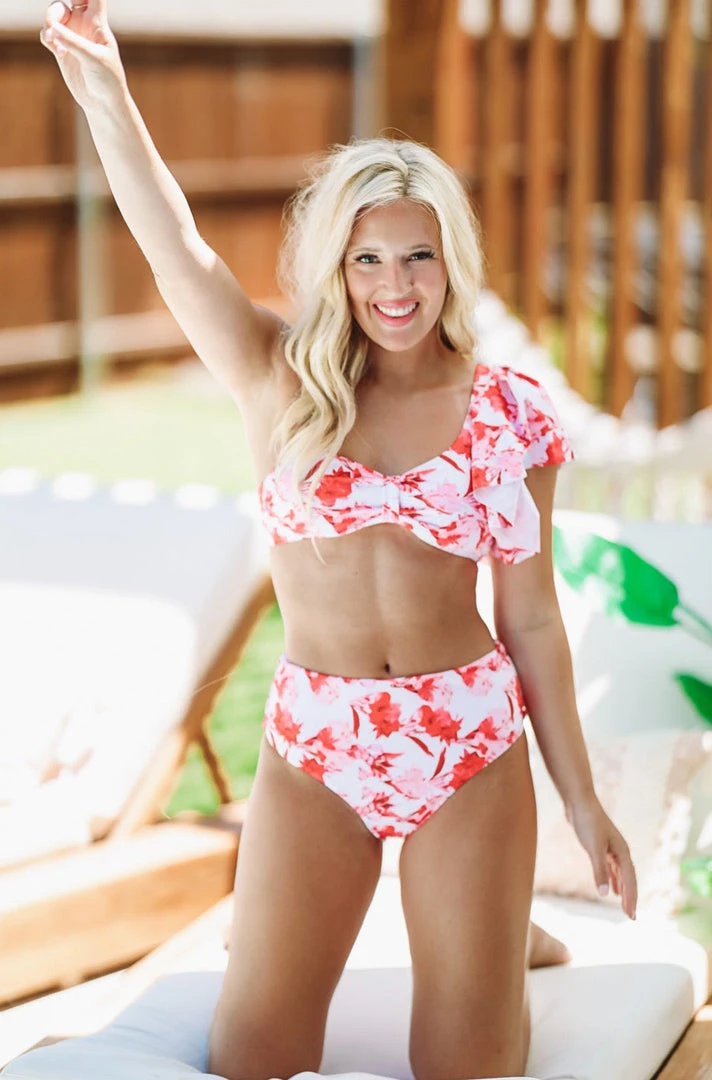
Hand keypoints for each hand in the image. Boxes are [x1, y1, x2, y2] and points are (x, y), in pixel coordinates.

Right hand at [40, 1, 126, 109]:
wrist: (103, 103)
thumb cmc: (107, 79)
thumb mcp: (93, 58)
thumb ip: (73, 42)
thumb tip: (51, 28)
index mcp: (98, 22)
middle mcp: (84, 25)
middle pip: (70, 0)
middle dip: (60, 7)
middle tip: (56, 19)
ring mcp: (72, 36)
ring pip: (54, 15)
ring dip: (49, 22)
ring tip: (52, 39)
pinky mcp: (61, 49)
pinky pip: (47, 34)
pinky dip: (47, 38)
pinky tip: (58, 52)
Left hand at [568, 798, 637, 919]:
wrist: (579, 802)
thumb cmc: (588, 822)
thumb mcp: (593, 848)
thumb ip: (600, 871)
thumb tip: (605, 894)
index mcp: (623, 852)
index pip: (630, 880)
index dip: (631, 898)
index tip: (631, 915)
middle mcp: (620, 851)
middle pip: (628, 879)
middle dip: (630, 897)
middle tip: (631, 916)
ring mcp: (611, 849)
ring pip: (620, 874)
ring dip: (622, 889)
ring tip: (623, 905)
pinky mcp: (601, 846)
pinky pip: (611, 868)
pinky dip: (613, 879)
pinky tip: (610, 888)